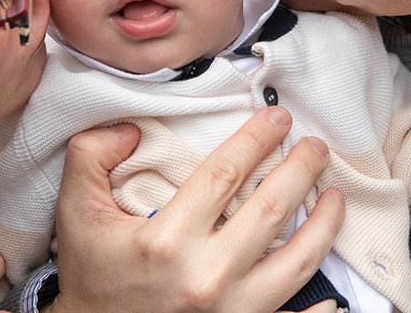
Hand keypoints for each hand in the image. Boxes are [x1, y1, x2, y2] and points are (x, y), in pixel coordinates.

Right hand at [49, 107, 344, 312]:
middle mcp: (205, 276)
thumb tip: (129, 127)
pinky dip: (321, 308)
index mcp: (166, 240)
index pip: (225, 174)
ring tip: (334, 197)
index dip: (256, 139)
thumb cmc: (90, 274)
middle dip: (301, 170)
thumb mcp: (76, 210)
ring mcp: (230, 312)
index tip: (277, 116)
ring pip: (296, 263)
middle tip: (315, 146)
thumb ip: (90, 156)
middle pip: (270, 211)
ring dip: (323, 226)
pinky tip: (334, 287)